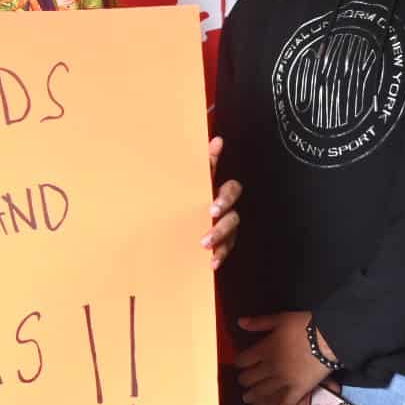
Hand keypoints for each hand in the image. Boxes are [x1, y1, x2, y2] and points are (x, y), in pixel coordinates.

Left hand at [202, 135, 241, 269]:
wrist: (172, 207)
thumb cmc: (189, 185)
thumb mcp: (195, 173)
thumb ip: (206, 159)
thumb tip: (217, 141)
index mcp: (220, 189)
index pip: (231, 191)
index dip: (225, 199)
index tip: (213, 208)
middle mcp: (227, 208)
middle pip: (233, 218)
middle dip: (221, 227)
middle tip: (207, 235)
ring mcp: (225, 225)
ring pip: (230, 235)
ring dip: (220, 244)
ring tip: (206, 248)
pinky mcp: (220, 240)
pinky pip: (225, 249)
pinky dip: (220, 256)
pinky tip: (212, 264)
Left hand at [234, 311, 331, 404]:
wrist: (329, 338)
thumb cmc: (304, 325)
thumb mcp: (279, 319)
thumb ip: (258, 323)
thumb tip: (239, 323)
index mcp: (264, 349)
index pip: (243, 360)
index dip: (239, 362)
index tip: (239, 364)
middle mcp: (270, 367)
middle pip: (250, 377)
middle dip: (244, 379)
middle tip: (243, 381)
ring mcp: (284, 381)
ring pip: (263, 391)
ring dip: (252, 395)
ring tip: (246, 398)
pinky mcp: (299, 390)